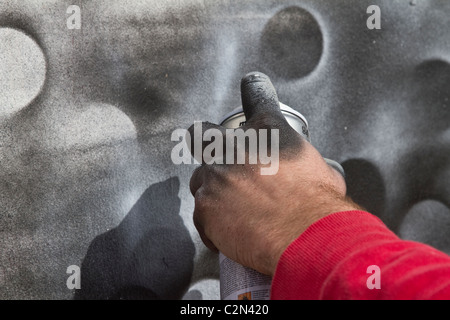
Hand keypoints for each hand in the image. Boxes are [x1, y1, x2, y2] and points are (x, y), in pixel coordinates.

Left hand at [188, 72, 360, 275]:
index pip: (257, 94)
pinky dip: (213, 225)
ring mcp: (215, 177)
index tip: (251, 84)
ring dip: (212, 191)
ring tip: (232, 211)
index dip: (254, 86)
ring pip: (199, 180)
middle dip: (205, 142)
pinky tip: (230, 234)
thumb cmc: (318, 204)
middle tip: (216, 158)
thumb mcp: (319, 169)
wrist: (306, 235)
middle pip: (201, 134)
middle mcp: (234, 147)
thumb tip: (308, 173)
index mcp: (267, 130)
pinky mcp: (205, 207)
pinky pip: (202, 216)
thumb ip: (300, 163)